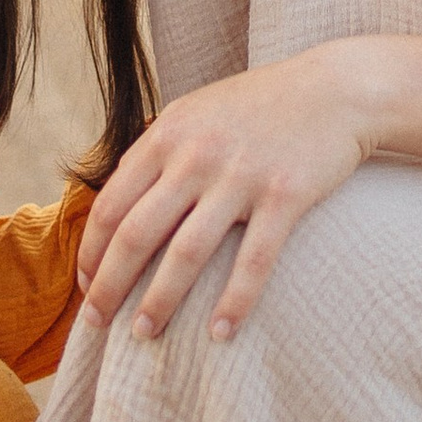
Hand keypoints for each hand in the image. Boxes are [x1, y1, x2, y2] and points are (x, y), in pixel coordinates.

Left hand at [77, 44, 379, 339]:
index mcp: (167, 135)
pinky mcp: (286, 195)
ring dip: (160, 301)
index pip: (110, 206)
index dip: (91, 254)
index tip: (86, 289)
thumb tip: (115, 197)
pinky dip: (234, 302)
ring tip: (145, 334)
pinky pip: (253, 260)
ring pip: (186, 253)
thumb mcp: (195, 112)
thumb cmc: (259, 106)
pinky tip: (219, 333)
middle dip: (109, 287)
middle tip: (97, 325)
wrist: (335, 88)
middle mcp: (196, 155)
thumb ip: (157, 151)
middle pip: (136, 234)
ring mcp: (240, 175)